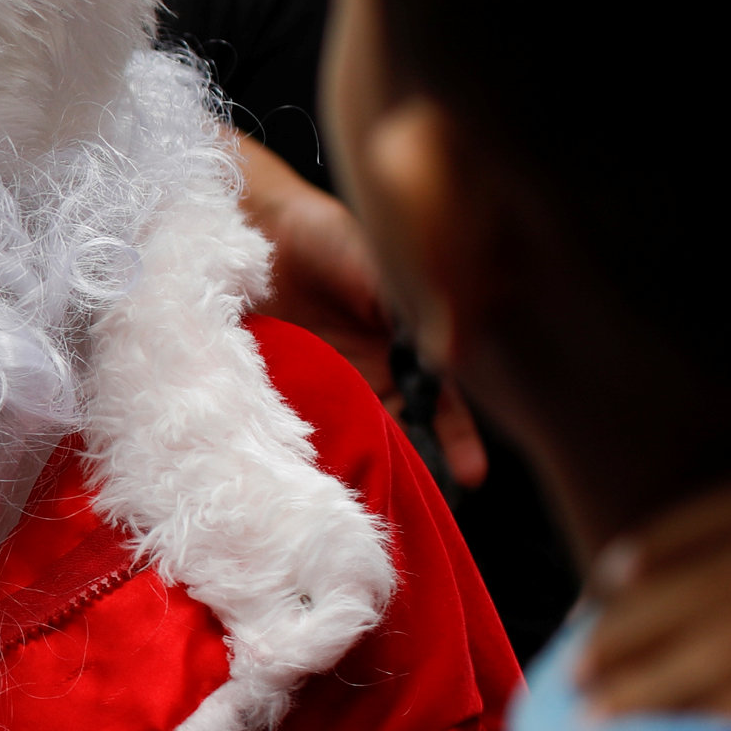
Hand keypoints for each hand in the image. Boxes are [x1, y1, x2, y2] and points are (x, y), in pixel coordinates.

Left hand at [234, 135, 486, 490]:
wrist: (258, 228)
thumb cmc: (330, 239)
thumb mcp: (385, 272)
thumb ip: (415, 313)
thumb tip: (448, 356)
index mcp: (404, 349)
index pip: (441, 405)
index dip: (457, 440)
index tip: (472, 476)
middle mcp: (369, 376)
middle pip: (397, 433)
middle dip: (409, 469)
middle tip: (413, 502)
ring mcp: (325, 385)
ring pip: (351, 437)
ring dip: (359, 466)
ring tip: (368, 498)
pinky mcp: (281, 387)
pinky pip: (297, 427)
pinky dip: (305, 450)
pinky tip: (310, 473)